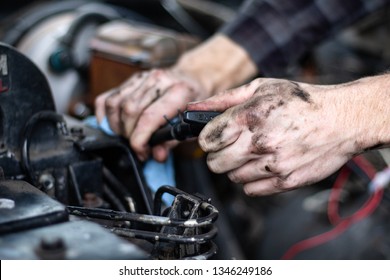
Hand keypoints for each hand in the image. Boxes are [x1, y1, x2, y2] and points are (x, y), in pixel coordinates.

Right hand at [95, 68, 208, 161]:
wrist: (192, 78)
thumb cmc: (193, 102)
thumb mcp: (190, 123)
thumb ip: (173, 141)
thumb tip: (157, 155)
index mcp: (178, 91)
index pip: (149, 117)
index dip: (140, 140)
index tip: (141, 152)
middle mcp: (158, 80)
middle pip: (129, 110)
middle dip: (129, 135)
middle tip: (138, 146)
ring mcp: (143, 77)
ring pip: (115, 104)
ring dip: (116, 126)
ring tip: (127, 136)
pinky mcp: (131, 79)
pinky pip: (108, 98)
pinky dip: (106, 115)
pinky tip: (114, 125)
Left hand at [187, 78, 374, 195]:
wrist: (342, 119)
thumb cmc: (302, 102)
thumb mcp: (261, 88)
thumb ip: (224, 99)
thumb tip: (194, 108)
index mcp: (250, 116)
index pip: (207, 140)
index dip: (207, 139)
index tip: (214, 138)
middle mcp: (259, 142)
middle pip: (215, 163)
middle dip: (219, 155)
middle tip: (232, 146)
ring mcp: (273, 164)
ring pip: (233, 177)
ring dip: (237, 167)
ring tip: (253, 153)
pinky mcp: (286, 181)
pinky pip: (251, 190)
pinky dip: (252, 180)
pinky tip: (264, 165)